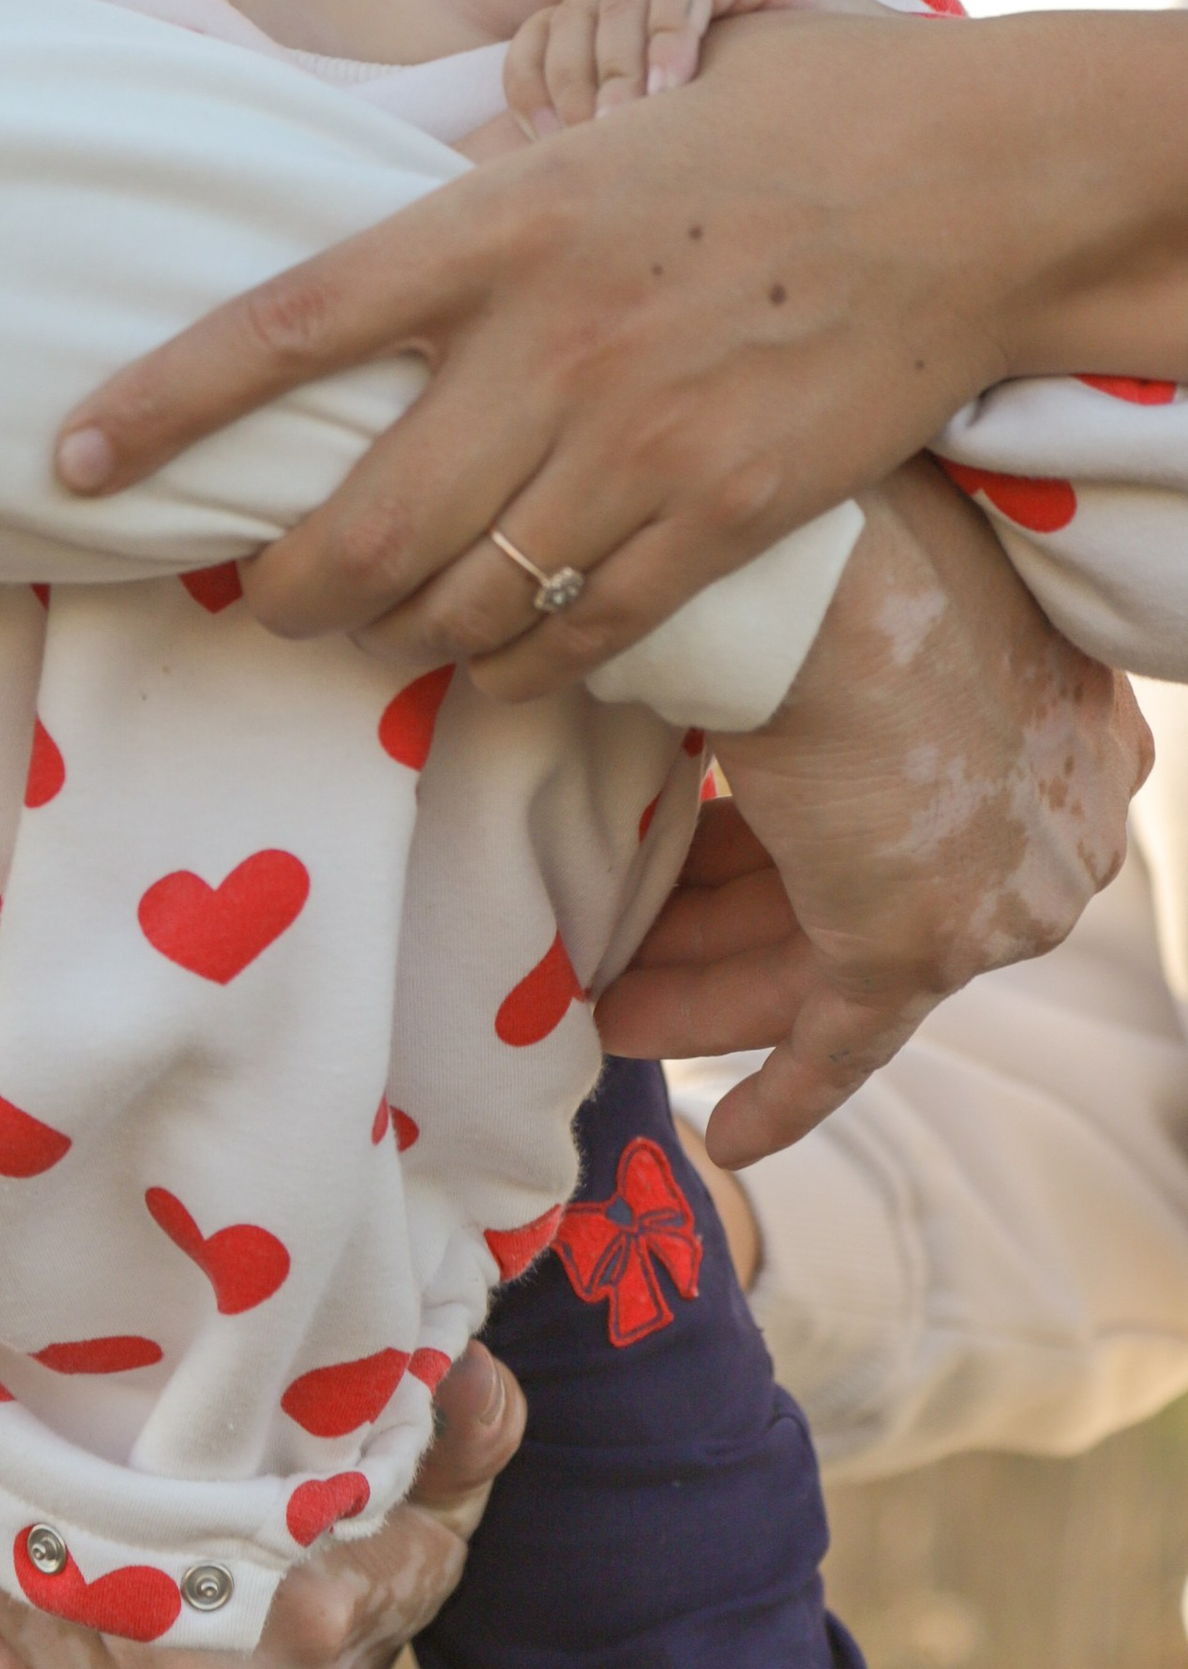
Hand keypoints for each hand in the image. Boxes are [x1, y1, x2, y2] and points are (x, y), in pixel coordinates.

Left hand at [0, 1345, 524, 1668]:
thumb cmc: (356, 1594)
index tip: (156, 1425)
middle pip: (108, 1559)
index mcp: (320, 1634)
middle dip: (34, 1453)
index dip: (223, 1514)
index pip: (285, 1579)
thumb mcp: (434, 1519)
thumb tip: (469, 1361)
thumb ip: (466, 1439)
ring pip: (29, 1586)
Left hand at [52, 6, 1052, 691]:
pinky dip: (519, 673)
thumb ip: (466, 219)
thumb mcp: (581, 142)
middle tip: (264, 598)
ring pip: (460, 605)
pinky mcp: (724, 518)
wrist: (955, 185)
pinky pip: (580, 643)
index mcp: (494, 227)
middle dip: (284, 591)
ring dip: (400, 640)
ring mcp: (639, 444)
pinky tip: (504, 661)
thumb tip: (346, 281)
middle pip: (360, 526)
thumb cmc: (754, 146)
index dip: (162, 403)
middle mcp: (549, 345)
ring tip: (385, 628)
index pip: (285, 326)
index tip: (71, 459)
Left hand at [504, 0, 875, 136]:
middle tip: (589, 146)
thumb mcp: (669, 144)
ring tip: (626, 126)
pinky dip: (670, 32)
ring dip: (616, 66)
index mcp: (612, 26)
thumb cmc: (761, 135)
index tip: (541, 142)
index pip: (541, 37)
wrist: (869, 106)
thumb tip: (525, 187)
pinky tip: (674, 86)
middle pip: (571, 17)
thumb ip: (614, 145)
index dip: (530, 82)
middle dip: (574, 83)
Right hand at [597, 457, 1148, 1161]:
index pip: (915, 808)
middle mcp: (1057, 813)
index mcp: (1061, 713)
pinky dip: (784, 1091)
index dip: (800, 838)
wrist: (818, 568)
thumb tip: (697, 643)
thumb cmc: (819, 534)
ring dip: (712, 993)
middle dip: (731, 926)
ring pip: (834, 962)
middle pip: (866, 890)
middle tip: (626, 951)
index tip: (708, 857)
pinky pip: (846, 1042)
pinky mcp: (926, 944)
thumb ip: (809, 646)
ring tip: (607, 1006)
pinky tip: (727, 1135)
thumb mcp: (842, 584)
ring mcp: (1001, 888)